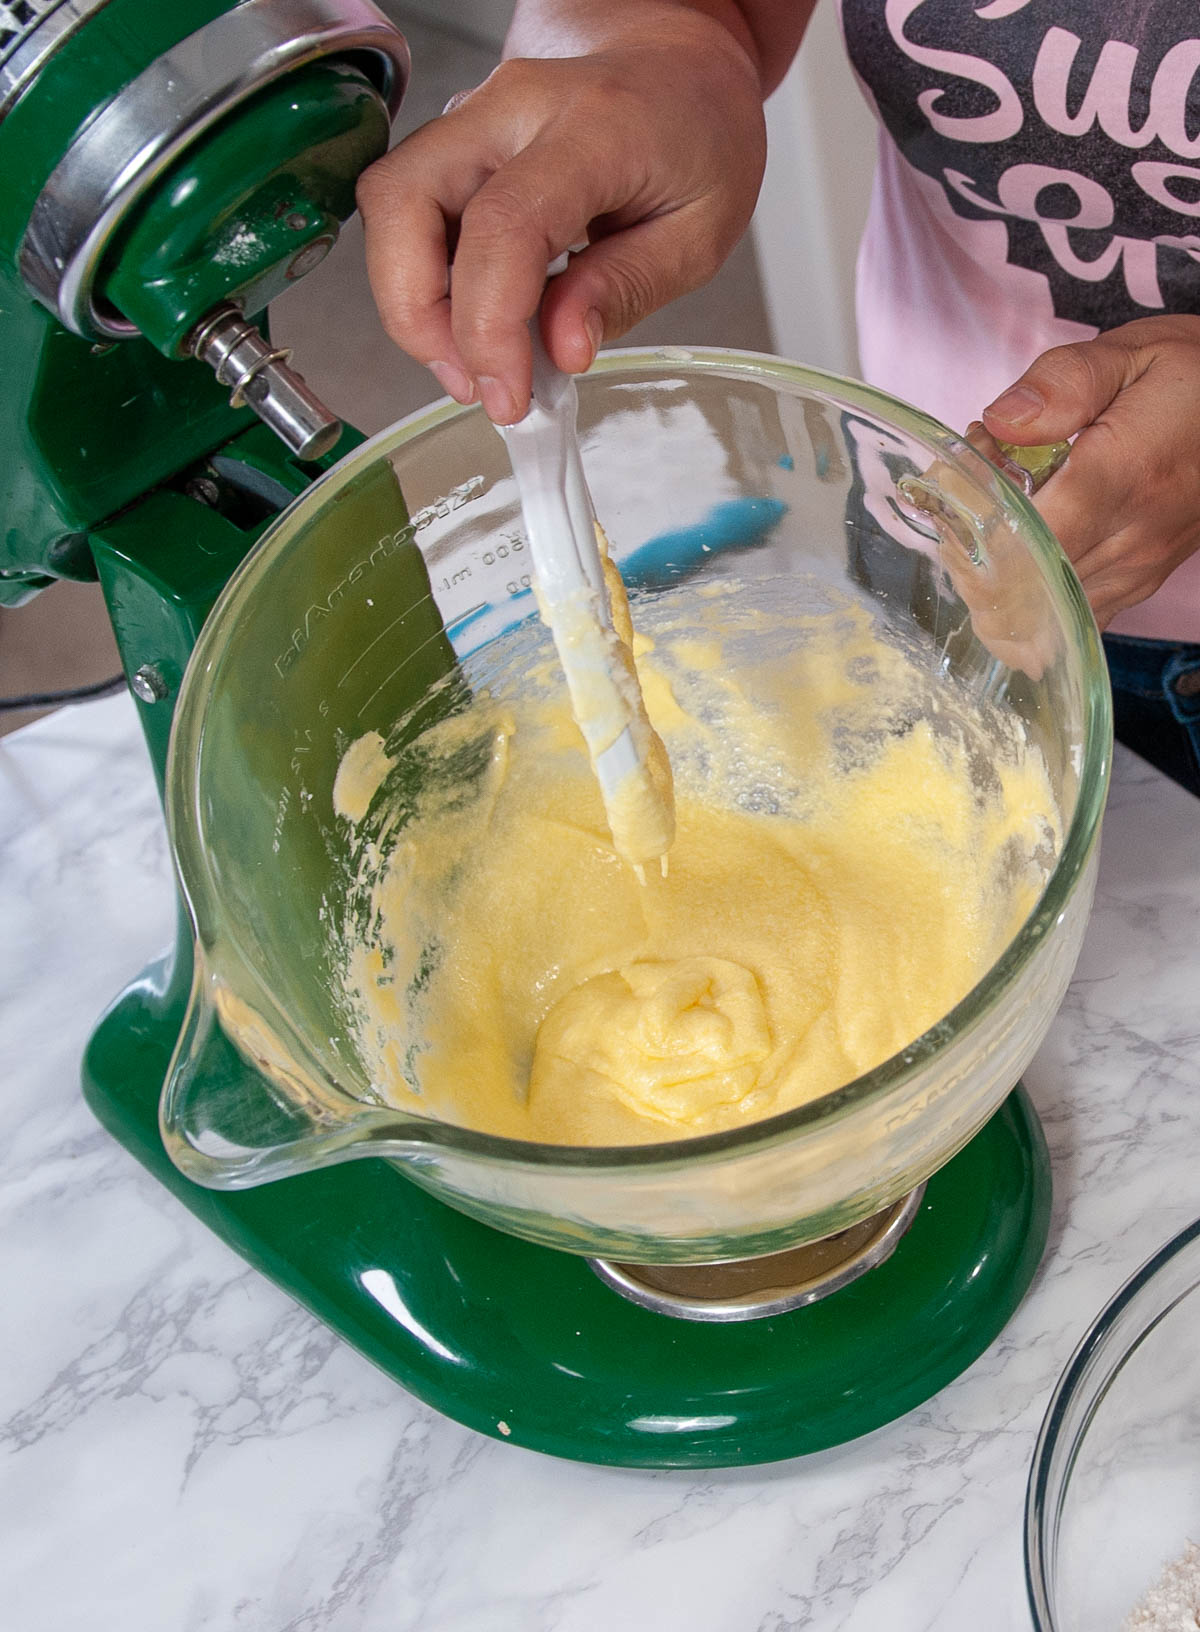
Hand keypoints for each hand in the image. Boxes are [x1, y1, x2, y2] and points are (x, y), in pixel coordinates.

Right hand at [355, 5, 772, 423]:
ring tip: (474, 361)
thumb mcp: (699, 233)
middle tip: (473, 382)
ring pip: (389, 204)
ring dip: (413, 303)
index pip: (504, 225)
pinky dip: (426, 282)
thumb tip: (562, 350)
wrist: (675, 66)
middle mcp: (513, 105)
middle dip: (416, 314)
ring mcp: (472, 116)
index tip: (507, 395)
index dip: (488, 325)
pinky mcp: (452, 142)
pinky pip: (407, 213)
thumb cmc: (697, 138)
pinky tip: (474, 320)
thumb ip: (627, 289)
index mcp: (594, 125)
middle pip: (404, 199)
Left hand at [980, 315, 1199, 628]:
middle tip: (967, 496)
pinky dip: (1028, 599)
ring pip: (1040, 612)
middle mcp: (1133, 537)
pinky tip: (1018, 553)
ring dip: (996, 575)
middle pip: (1023, 583)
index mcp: (1124, 477)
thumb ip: (1062, 384)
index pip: (1024, 538)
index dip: (973, 522)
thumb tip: (1000, 422)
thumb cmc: (1189, 379)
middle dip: (972, 548)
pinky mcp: (1138, 584)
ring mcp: (1137, 569)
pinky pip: (1068, 617)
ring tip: (994, 517)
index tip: (957, 478)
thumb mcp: (1131, 355)